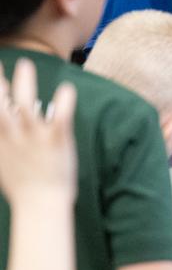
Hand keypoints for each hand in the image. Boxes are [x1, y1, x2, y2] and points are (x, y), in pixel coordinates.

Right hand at [0, 59, 77, 205]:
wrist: (41, 205)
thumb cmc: (23, 184)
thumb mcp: (1, 161)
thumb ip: (1, 141)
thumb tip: (3, 124)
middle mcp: (12, 136)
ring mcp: (33, 137)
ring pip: (25, 105)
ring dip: (24, 83)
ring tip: (26, 65)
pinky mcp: (56, 140)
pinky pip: (60, 117)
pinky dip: (64, 102)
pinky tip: (66, 88)